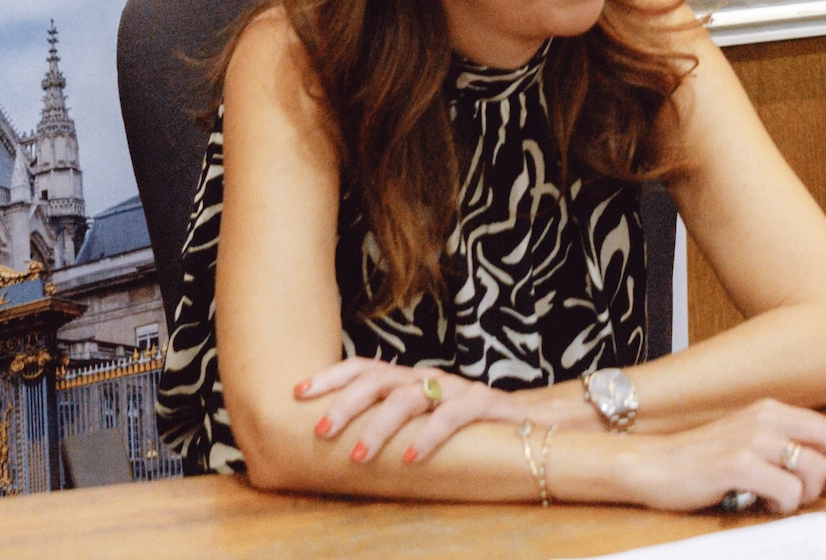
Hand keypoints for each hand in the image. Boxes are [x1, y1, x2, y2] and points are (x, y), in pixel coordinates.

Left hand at [295, 356, 526, 465]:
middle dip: (345, 404)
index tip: (298, 393)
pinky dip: (429, 436)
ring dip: (380, 427)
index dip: (330, 377)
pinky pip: (452, 416)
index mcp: (407, 381)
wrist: (528, 424)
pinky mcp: (484, 404)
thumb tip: (328, 451)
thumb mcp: (418, 425)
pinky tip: (410, 458)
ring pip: (410, 398)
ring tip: (358, 456)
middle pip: (379, 379)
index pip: (364, 368)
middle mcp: (427, 379)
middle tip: (320, 432)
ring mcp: (456, 389)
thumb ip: (384, 427)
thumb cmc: (461, 432)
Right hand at [625, 399, 825, 513]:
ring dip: (806, 494)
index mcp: (772, 410)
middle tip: (820, 494)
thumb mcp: (748, 440)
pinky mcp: (737, 464)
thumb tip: (824, 466)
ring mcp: (753, 439)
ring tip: (782, 501)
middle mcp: (767, 418)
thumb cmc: (700, 459)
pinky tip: (765, 505)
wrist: (651, 464)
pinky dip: (784, 505)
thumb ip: (782, 446)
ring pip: (813, 469)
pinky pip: (787, 489)